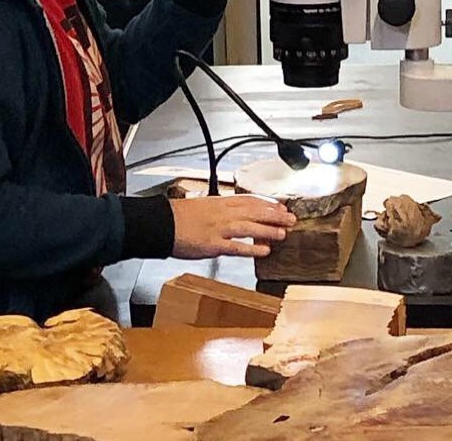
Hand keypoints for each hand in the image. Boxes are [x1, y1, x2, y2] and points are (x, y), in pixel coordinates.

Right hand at [169, 196, 297, 257]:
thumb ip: (218, 208)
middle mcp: (222, 214)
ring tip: (283, 234)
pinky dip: (252, 249)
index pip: (250, 200)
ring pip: (250, 228)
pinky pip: (236, 247)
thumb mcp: (201, 205)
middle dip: (275, 215)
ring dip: (268, 230)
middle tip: (291, 219)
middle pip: (255, 212)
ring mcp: (218, 229)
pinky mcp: (212, 245)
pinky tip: (264, 251)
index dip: (268, 203)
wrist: (161, 224)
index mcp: (220, 202)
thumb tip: (232, 211)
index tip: (281, 206)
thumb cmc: (177, 216)